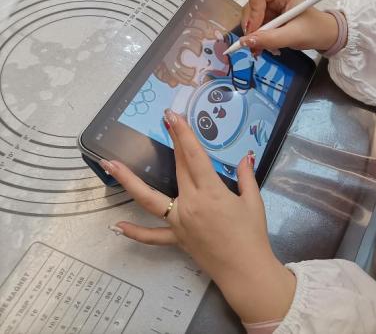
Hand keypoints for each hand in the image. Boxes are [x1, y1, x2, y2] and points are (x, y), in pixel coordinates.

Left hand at [102, 109, 294, 322]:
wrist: (245, 270)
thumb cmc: (252, 235)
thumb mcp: (254, 202)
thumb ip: (247, 176)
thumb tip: (245, 156)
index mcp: (211, 193)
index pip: (194, 157)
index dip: (184, 134)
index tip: (174, 116)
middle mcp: (190, 204)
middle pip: (177, 168)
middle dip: (172, 142)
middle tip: (163, 120)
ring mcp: (178, 222)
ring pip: (148, 200)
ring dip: (128, 181)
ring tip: (109, 164)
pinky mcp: (176, 239)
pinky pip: (152, 236)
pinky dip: (134, 232)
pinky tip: (117, 225)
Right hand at [239, 0, 340, 53]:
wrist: (324, 36)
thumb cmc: (315, 30)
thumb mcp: (294, 35)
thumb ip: (270, 38)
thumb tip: (246, 42)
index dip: (253, 10)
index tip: (256, 30)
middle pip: (250, 6)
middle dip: (251, 27)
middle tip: (256, 45)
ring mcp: (269, 7)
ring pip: (250, 19)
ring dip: (254, 36)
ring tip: (264, 49)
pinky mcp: (268, 18)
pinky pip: (255, 27)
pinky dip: (257, 39)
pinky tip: (265, 47)